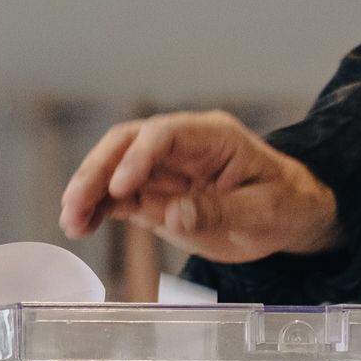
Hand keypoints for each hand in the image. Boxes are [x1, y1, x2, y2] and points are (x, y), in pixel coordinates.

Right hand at [59, 111, 342, 263]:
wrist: (289, 216)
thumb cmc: (284, 204)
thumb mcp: (264, 212)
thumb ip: (220, 210)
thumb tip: (173, 214)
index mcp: (212, 137)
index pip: (165, 134)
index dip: (138, 157)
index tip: (120, 189)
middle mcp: (180, 147)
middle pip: (127, 145)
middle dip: (97, 171)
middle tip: (76, 204)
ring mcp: (164, 171)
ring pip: (114, 170)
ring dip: (88, 193)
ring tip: (71, 222)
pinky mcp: (155, 196)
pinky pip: (118, 198)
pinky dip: (97, 210)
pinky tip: (80, 226)